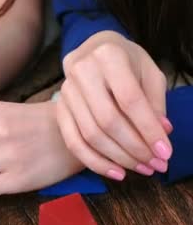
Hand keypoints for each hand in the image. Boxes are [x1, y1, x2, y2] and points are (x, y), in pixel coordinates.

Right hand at [57, 31, 172, 179]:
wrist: (92, 51)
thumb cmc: (127, 62)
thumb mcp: (149, 73)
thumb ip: (155, 103)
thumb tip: (160, 135)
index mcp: (108, 56)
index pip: (129, 99)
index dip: (148, 129)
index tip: (166, 152)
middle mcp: (81, 71)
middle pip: (107, 120)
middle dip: (134, 148)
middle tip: (155, 165)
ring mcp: (65, 91)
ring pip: (90, 134)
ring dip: (118, 158)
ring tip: (141, 169)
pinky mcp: (58, 109)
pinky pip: (73, 141)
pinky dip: (95, 161)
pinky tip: (116, 173)